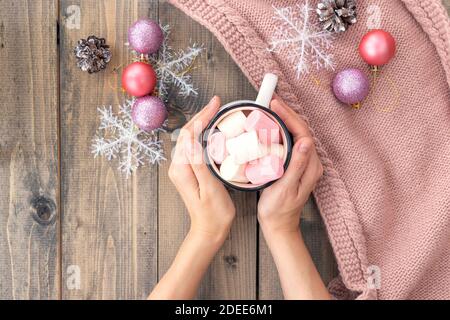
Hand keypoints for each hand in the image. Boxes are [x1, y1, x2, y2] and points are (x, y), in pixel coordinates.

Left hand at [169, 96, 235, 242]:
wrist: (209, 230)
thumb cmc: (213, 213)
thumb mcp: (209, 188)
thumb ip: (199, 163)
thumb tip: (192, 138)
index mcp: (182, 168)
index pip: (189, 134)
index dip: (203, 116)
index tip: (216, 104)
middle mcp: (178, 166)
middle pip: (188, 134)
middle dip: (202, 116)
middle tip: (218, 103)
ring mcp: (183, 169)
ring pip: (190, 139)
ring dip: (202, 123)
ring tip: (217, 113)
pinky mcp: (189, 171)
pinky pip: (194, 147)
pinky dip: (203, 135)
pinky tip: (213, 131)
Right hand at [257, 97, 322, 235]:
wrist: (279, 226)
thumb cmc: (279, 210)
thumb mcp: (286, 188)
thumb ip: (297, 165)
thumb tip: (306, 142)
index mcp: (310, 166)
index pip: (302, 133)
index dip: (289, 116)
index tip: (275, 105)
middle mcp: (311, 163)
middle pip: (301, 130)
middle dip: (287, 113)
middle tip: (271, 100)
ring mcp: (304, 164)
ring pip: (296, 134)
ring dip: (285, 119)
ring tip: (271, 108)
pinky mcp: (296, 166)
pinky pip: (291, 142)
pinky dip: (282, 130)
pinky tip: (272, 126)